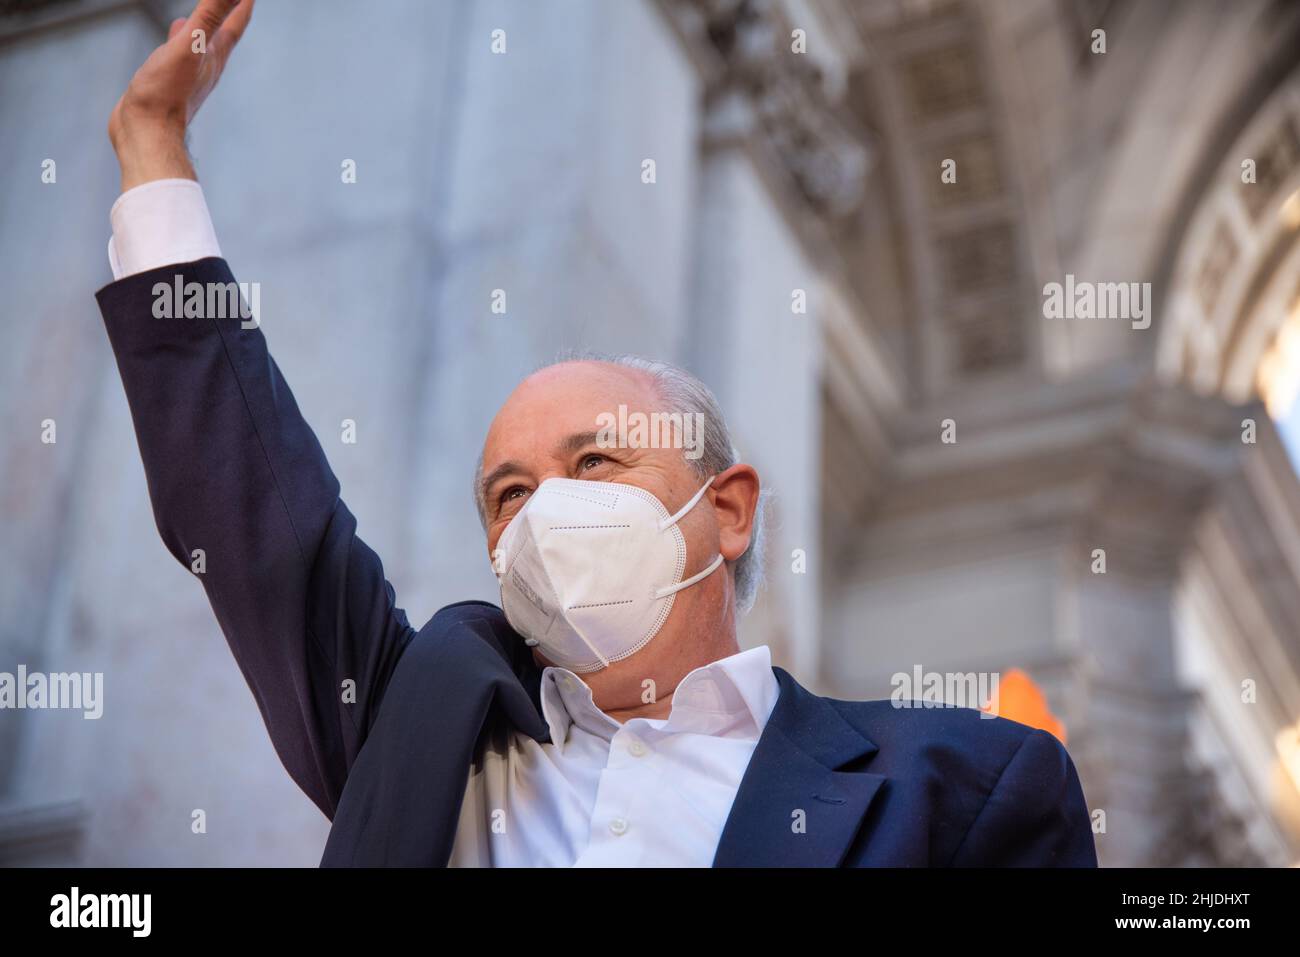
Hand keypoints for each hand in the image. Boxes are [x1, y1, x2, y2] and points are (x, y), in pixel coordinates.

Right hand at [107, 0, 254, 191]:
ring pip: (198, 47)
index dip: (243, 5)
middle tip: (233, 3)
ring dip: (199, 30)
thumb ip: (210, 15)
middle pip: (221, 35)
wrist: (145, 133)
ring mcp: (187, 77)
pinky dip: (177, 42)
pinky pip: (177, 56)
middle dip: (226, 15)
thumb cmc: (165, 93)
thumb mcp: (189, 46)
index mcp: (214, 57)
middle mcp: (205, 67)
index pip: (234, 25)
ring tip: (192, 18)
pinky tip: (171, 41)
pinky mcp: (167, 84)